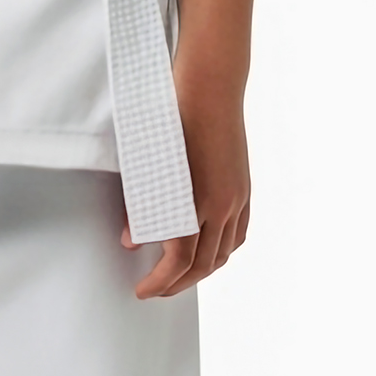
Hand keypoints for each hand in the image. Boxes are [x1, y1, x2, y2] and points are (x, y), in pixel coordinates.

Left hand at [126, 74, 250, 299]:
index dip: (160, 281)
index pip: (180, 260)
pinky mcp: (244, 188)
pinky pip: (238, 233)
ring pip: (224, 253)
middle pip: (203, 264)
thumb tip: (131, 239)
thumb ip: (140, 205)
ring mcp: (238, 197)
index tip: (142, 290)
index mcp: (197, 200)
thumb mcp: (148, 162)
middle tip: (155, 290)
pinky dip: (221, 251)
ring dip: (201, 271)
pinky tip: (209, 251)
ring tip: (179, 276)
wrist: (210, 85)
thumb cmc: (172, 117)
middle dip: (177, 283)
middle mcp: (223, 204)